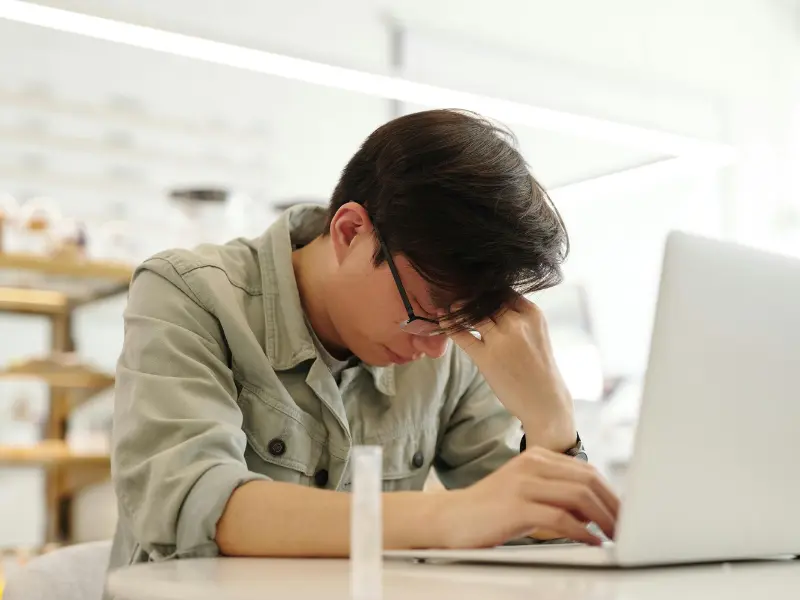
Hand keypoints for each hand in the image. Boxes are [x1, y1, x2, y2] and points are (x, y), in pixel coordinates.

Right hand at [439, 447, 619, 548]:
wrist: (451, 518)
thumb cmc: (490, 510)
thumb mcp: (526, 493)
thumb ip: (556, 493)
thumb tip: (595, 510)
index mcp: (536, 457)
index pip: (586, 470)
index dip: (611, 493)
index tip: (625, 513)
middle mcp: (532, 464)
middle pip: (588, 480)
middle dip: (613, 505)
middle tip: (627, 527)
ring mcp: (524, 483)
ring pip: (579, 495)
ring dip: (604, 518)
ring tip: (615, 536)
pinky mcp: (517, 506)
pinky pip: (561, 517)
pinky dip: (582, 532)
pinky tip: (591, 542)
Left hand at [446, 294, 575, 450]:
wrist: (545, 401)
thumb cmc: (538, 367)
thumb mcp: (536, 332)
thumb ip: (516, 315)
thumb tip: (488, 300)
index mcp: (531, 313)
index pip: (502, 290)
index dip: (485, 289)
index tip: (473, 289)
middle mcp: (517, 322)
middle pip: (485, 299)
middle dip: (469, 297)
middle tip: (455, 293)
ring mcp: (501, 339)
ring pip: (471, 313)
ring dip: (457, 308)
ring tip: (449, 307)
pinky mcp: (486, 357)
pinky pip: (461, 334)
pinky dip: (449, 325)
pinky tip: (442, 319)